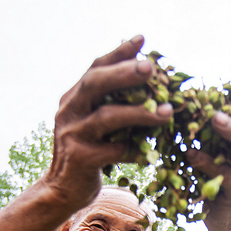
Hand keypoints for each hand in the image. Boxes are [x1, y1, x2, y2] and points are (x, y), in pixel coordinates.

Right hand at [46, 35, 172, 208]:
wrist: (62, 190)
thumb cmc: (90, 153)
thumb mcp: (97, 124)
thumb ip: (112, 104)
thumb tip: (149, 82)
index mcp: (74, 98)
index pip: (95, 67)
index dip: (118, 52)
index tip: (142, 39)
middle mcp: (69, 111)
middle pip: (95, 83)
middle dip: (125, 73)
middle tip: (151, 68)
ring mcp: (72, 135)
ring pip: (107, 117)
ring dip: (140, 113)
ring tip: (167, 113)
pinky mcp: (81, 159)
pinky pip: (114, 150)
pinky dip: (135, 150)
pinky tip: (150, 153)